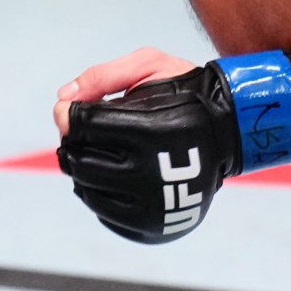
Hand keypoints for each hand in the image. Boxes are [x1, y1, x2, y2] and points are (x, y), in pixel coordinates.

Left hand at [53, 48, 290, 243]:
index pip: (82, 126)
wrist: (229, 131)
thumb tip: (62, 99)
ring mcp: (150, 205)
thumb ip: (102, 76)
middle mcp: (149, 173)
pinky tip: (110, 173)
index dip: (69, 114)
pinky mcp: (149, 225)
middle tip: (80, 130)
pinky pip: (101, 212)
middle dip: (71, 141)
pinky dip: (97, 190)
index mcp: (149, 131)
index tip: (72, 108)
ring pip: (85, 189)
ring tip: (97, 150)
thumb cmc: (184, 92)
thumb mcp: (150, 64)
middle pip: (78, 160)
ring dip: (82, 166)